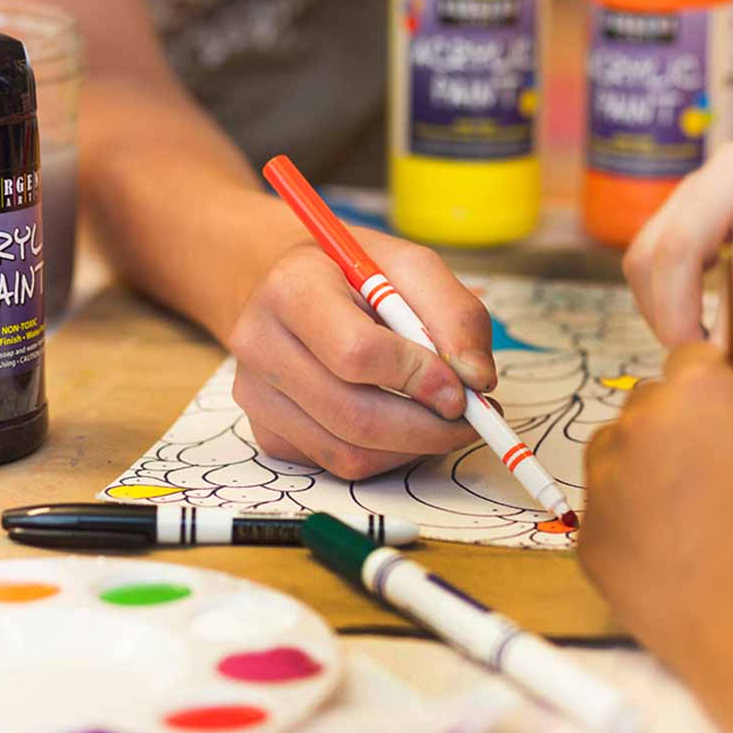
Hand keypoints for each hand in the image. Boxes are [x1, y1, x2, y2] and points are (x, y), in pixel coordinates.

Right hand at [229, 230, 495, 479]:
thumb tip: (476, 378)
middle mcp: (260, 345)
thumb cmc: (352, 276)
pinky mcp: (267, 433)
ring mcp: (256, 396)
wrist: (287, 288)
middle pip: (353, 415)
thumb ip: (454, 314)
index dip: (417, 377)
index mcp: (292, 290)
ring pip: (348, 452)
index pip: (356, 352)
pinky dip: (385, 456)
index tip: (462, 388)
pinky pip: (337, 464)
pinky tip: (403, 427)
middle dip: (427, 428)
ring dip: (412, 448)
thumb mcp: (409, 267)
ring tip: (444, 422)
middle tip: (472, 420)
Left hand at [578, 343, 732, 672]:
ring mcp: (604, 483)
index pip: (693, 359)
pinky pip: (607, 513)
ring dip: (647, 469)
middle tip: (722, 473)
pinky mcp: (590, 538)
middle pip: (651, 405)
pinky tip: (676, 552)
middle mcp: (638, 425)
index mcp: (696, 390)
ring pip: (618, 455)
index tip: (731, 415)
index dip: (717, 385)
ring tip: (697, 514)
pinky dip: (632, 524)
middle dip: (680, 426)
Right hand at [623, 143, 732, 363]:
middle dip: (676, 316)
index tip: (731, 370)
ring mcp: (696, 181)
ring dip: (658, 309)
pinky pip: (645, 252)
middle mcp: (732, 169)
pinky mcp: (675, 201)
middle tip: (697, 361)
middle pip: (676, 247)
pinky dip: (656, 295)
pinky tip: (688, 317)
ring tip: (693, 343)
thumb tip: (728, 365)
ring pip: (646, 252)